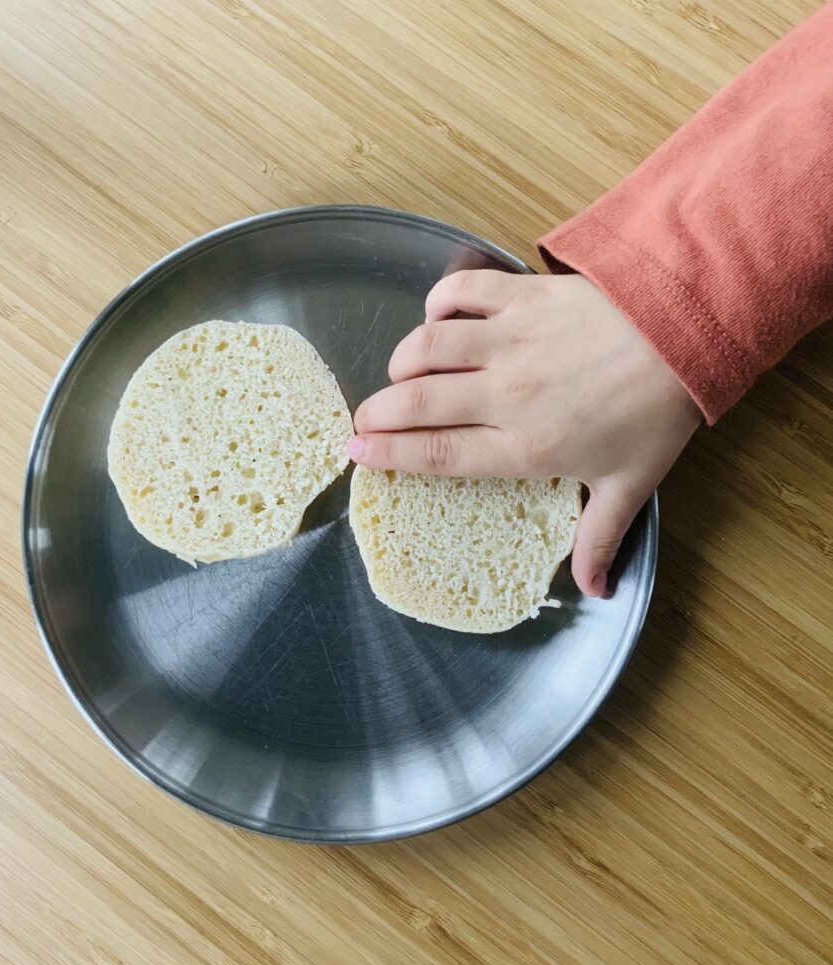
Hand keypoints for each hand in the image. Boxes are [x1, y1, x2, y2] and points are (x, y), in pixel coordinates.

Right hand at [350, 270, 701, 596]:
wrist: (687, 336)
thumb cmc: (655, 414)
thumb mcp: (629, 486)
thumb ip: (599, 539)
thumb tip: (593, 591)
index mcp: (524, 447)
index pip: (438, 455)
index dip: (389, 455)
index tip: (358, 454)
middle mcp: (504, 395)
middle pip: (417, 403)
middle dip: (376, 414)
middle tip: (362, 420)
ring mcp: (510, 341)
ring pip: (427, 347)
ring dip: (401, 362)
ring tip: (398, 375)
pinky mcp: (521, 297)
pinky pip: (461, 292)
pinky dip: (439, 302)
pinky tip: (437, 317)